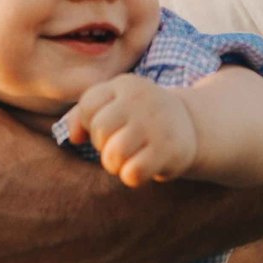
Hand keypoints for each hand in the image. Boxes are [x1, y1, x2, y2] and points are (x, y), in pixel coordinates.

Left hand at [62, 74, 198, 186]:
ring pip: (114, 154)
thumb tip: (74, 138)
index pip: (88, 107)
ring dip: (114, 164)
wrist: (189, 125)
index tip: (108, 127)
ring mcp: (157, 125)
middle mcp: (142, 100)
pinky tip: (142, 168)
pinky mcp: (169, 151)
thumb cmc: (138, 117)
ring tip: (125, 159)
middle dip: (102, 144)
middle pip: (100, 130)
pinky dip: (132, 177)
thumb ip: (82, 114)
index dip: (90, 124)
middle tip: (117, 145)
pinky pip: (132, 173)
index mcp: (125, 84)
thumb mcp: (113, 104)